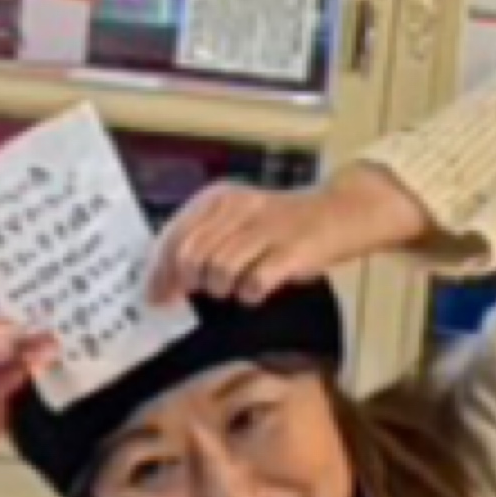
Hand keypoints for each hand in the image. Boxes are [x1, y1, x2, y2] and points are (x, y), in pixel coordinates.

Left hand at [149, 167, 429, 306]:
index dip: (160, 273)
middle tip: (204, 292)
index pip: (173, 237)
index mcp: (218, 198)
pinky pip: (254, 283)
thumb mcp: (234, 221)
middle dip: (191, 284)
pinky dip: (250, 294)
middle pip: (192, 258)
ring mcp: (267, 229)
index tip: (156, 298)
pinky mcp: (292, 251)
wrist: (339, 212)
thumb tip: (159, 286)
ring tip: (236, 287)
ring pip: (219, 272)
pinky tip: (257, 291)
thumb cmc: (279, 225)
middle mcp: (239, 208)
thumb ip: (197, 244)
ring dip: (223, 289)